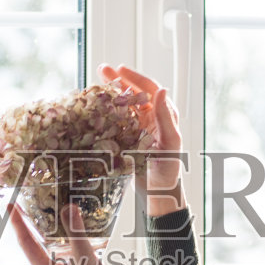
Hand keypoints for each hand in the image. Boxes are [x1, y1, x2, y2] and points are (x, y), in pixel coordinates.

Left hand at [8, 201, 130, 264]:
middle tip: (22, 202)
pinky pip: (57, 248)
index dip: (17, 222)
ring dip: (41, 228)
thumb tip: (68, 208)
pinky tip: (66, 225)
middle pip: (30, 241)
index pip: (25, 241)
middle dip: (25, 222)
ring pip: (44, 244)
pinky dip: (58, 235)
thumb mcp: (86, 258)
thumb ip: (77, 232)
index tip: (11, 204)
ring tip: (40, 209)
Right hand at [100, 63, 183, 211]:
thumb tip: (161, 90)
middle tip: (102, 69)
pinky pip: (116, 120)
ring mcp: (139, 128)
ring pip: (124, 104)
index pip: (150, 89)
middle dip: (119, 79)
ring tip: (95, 82)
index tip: (119, 69)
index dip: (135, 78)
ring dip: (111, 92)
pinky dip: (106, 110)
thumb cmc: (167, 172)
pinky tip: (94, 106)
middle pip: (135, 93)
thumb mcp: (169, 143)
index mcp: (164, 116)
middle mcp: (152, 119)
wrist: (157, 195)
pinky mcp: (128, 139)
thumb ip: (165, 117)